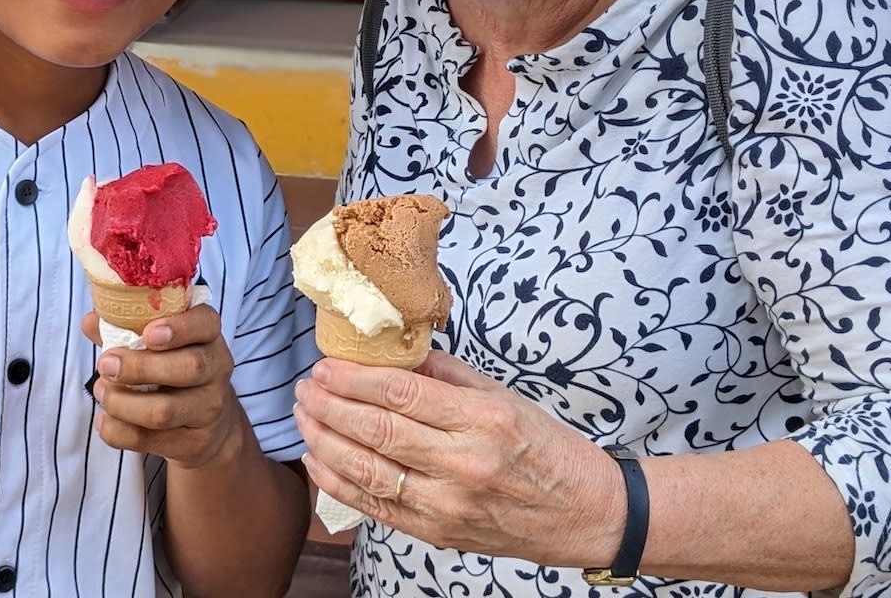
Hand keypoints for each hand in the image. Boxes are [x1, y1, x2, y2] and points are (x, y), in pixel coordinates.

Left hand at [81, 306, 242, 470]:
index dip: (179, 327)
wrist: (208, 423)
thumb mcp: (158, 342)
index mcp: (208, 335)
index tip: (148, 334)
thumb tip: (90, 321)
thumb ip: (125, 328)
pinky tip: (103, 420)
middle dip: (140, 367)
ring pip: (166, 411)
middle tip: (106, 365)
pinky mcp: (194, 442)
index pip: (205, 323)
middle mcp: (217, 369)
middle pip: (188, 368)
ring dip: (123, 403)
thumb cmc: (173, 368)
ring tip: (100, 392)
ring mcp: (209, 409)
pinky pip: (151, 440)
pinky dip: (119, 431)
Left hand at [293, 350, 623, 567]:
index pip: (400, 394)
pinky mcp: (438, 534)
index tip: (324, 365)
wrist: (587, 514)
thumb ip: (446, 375)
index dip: (353, 378)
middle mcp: (463, 464)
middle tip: (305, 387)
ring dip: (324, 441)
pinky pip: (375, 507)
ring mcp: (448, 504)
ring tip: (303, 416)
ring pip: (367, 471)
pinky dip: (338, 483)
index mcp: (482, 421)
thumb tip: (391, 356)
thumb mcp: (503, 397)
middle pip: (376, 431)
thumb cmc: (547, 449)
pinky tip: (317, 459)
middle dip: (329, 405)